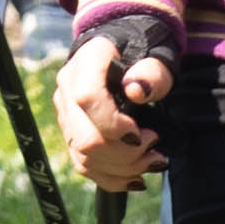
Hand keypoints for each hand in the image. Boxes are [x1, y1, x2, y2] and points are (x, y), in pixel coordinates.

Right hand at [55, 17, 179, 188]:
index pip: (87, 99)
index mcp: (87, 61)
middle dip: (124, 155)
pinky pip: (83, 165)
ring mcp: (65, 111)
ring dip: (122, 169)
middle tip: (155, 148)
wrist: (125, 46)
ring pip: (83, 156)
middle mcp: (68, 87)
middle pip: (84, 138)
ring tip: (153, 160)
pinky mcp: (70, 131)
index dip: (114, 124)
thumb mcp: (158, 55)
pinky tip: (136, 175)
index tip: (142, 133)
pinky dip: (112, 177)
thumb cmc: (145, 50)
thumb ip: (153, 72)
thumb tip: (136, 91)